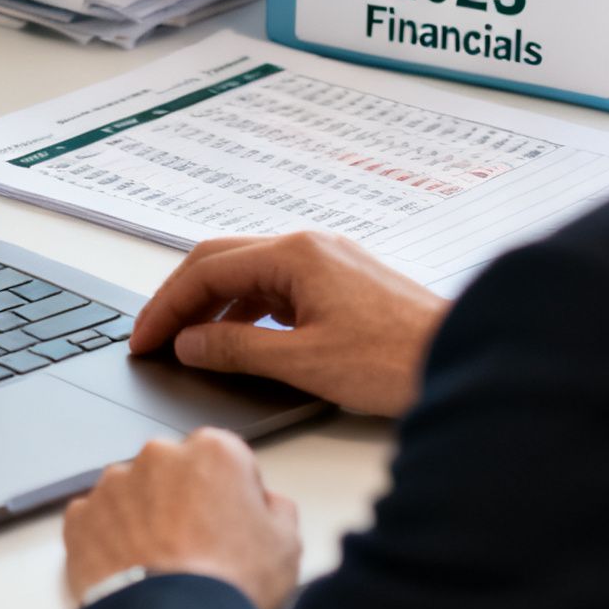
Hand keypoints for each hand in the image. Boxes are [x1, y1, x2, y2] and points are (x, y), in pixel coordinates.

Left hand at [63, 428, 299, 608]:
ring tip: (160, 566)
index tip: (232, 523)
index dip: (230, 494)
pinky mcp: (81, 518)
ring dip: (143, 519)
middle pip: (173, 473)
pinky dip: (108, 542)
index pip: (223, 460)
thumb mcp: (286, 545)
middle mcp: (158, 457)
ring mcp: (113, 486)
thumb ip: (277, 509)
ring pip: (132, 495)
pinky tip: (130, 571)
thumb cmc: (229, 584)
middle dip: (181, 501)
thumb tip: (267, 505)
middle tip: (194, 548)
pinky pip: (97, 523)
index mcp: (213, 452)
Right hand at [131, 231, 449, 417]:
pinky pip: (277, 288)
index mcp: (295, 255)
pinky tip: (239, 342)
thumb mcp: (304, 362)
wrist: (465, 359)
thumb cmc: (396, 360)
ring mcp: (328, 261)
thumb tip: (190, 344)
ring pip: (249, 274)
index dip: (166, 308)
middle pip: (221, 261)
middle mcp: (309, 246)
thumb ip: (238, 350)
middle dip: (181, 300)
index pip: (207, 271)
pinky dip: (247, 311)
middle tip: (153, 338)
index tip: (143, 340)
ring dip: (213, 306)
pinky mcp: (343, 282)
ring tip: (189, 346)